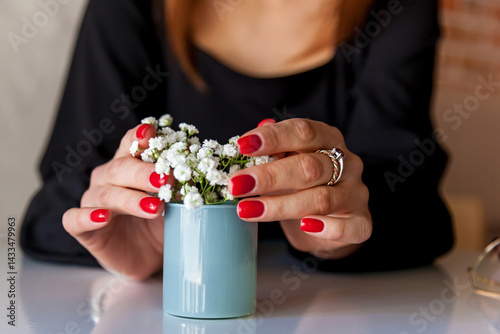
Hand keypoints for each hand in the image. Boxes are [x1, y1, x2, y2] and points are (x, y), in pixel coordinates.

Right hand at [63, 124, 167, 279]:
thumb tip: (198, 167)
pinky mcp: (82, 229)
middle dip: (143, 173)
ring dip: (131, 199)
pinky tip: (104, 217)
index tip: (152, 133)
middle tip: (165, 179)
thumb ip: (180, 185)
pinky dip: (87, 216)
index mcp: (128, 165)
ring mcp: (93, 202)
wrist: (150, 257)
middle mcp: (107, 179)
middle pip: (120, 168)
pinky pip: (75, 219)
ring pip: (106, 194)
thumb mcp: (175, 202)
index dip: (138, 137)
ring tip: (155, 207)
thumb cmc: (162, 223)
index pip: (130, 144)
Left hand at [229, 118, 371, 258]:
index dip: (272, 138)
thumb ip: (272, 151)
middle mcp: (348, 163)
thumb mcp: (287, 162)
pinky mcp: (362, 223)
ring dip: (281, 205)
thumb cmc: (305, 184)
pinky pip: (347, 227)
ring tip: (248, 210)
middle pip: (309, 166)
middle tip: (237, 184)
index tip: (242, 146)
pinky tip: (304, 226)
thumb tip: (246, 141)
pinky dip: (326, 228)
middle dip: (269, 176)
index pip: (302, 132)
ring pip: (321, 199)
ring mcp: (356, 193)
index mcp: (328, 139)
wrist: (331, 220)